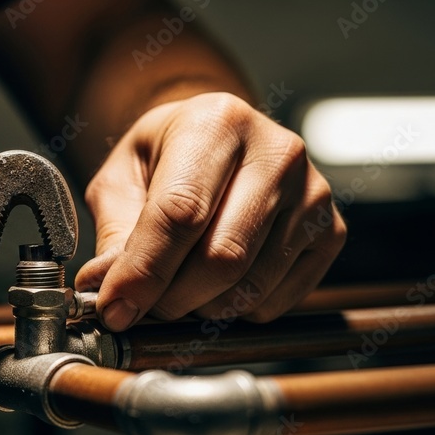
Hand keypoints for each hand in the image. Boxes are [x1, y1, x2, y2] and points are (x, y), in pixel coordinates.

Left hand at [76, 92, 345, 330]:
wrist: (217, 142)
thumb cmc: (164, 159)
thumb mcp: (121, 179)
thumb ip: (113, 232)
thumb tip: (103, 286)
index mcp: (217, 123)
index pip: (181, 212)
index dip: (144, 271)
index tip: (114, 309)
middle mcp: (277, 152)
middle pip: (222, 257)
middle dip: (170, 299)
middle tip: (140, 305)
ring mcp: (313, 194)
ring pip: (249, 287)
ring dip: (199, 309)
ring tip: (176, 287)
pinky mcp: (331, 232)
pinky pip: (275, 301)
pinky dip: (234, 311)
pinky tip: (216, 284)